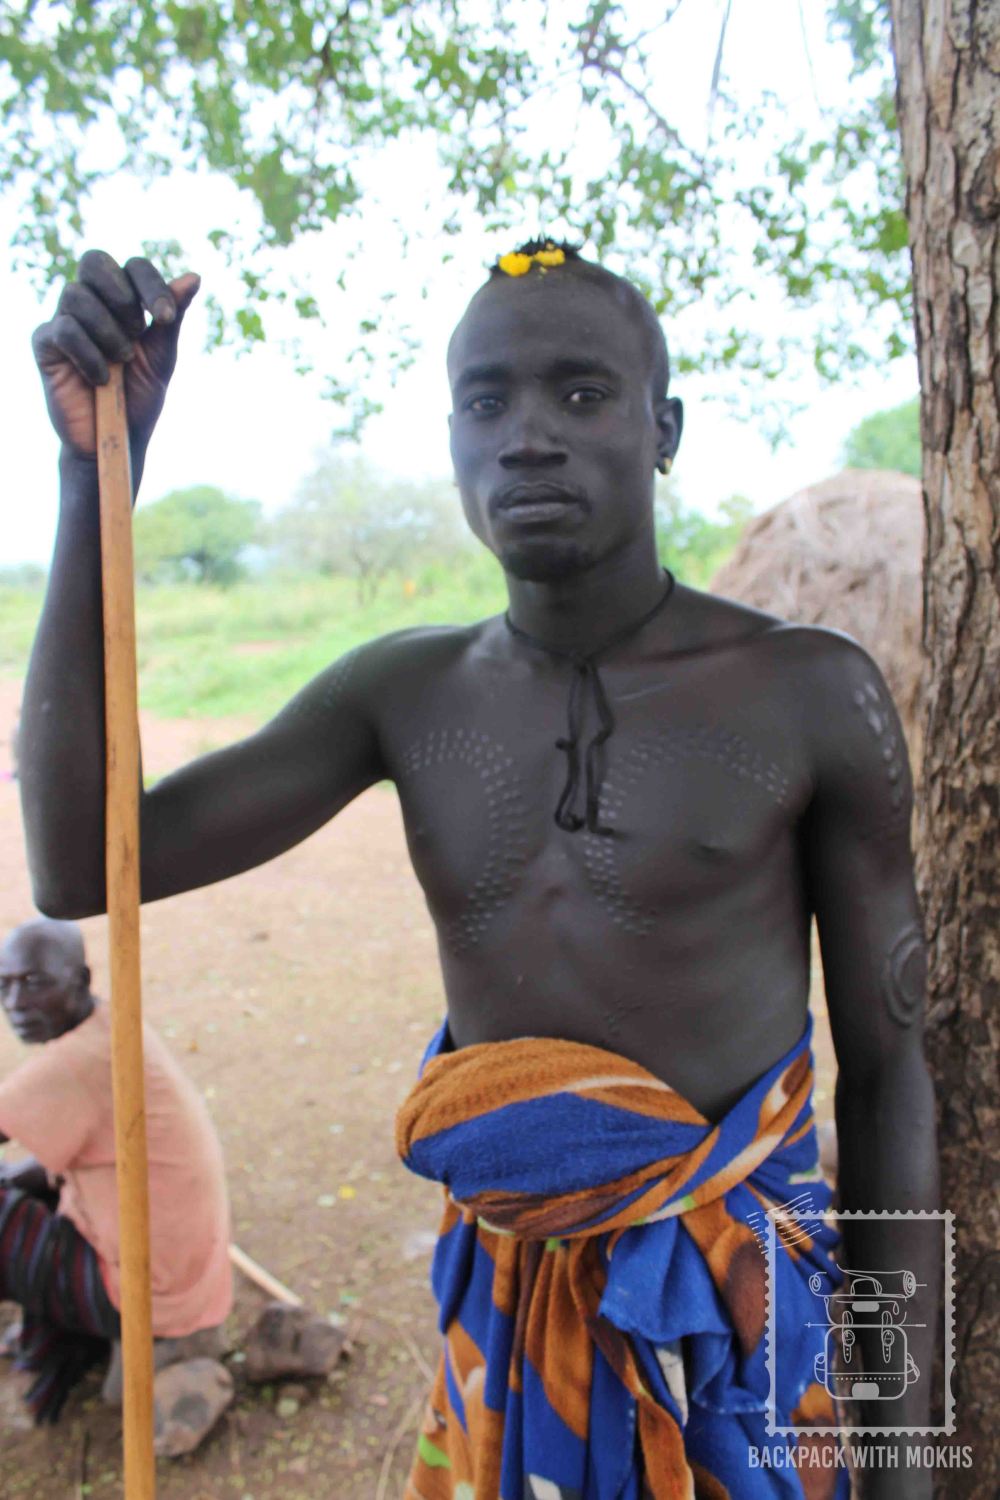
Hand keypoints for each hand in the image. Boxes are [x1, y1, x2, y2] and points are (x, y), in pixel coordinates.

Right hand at [32, 250, 199, 458]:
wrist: (115, 440)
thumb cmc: (139, 397)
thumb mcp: (161, 357)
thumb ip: (171, 317)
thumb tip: (193, 277)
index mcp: (122, 302)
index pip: (133, 267)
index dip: (150, 285)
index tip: (165, 318)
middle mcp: (91, 304)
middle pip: (94, 260)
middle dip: (121, 294)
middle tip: (135, 331)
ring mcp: (64, 320)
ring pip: (77, 294)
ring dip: (107, 332)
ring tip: (119, 362)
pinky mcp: (45, 344)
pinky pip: (64, 330)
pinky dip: (89, 355)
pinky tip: (100, 379)